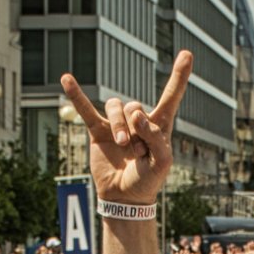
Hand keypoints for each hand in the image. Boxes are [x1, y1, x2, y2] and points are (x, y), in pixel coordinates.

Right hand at [59, 49, 196, 205]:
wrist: (124, 198)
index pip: (170, 97)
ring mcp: (117, 124)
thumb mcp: (162, 163)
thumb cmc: (147, 181)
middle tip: (138, 151)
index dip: (178, 77)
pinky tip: (66, 78)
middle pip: (135, 106)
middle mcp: (138, 121)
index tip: (187, 55)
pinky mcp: (99, 131)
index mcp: (159, 126)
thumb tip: (137, 116)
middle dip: (137, 128)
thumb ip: (156, 138)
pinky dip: (76, 95)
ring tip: (122, 144)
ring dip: (119, 125)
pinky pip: (86, 109)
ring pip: (116, 107)